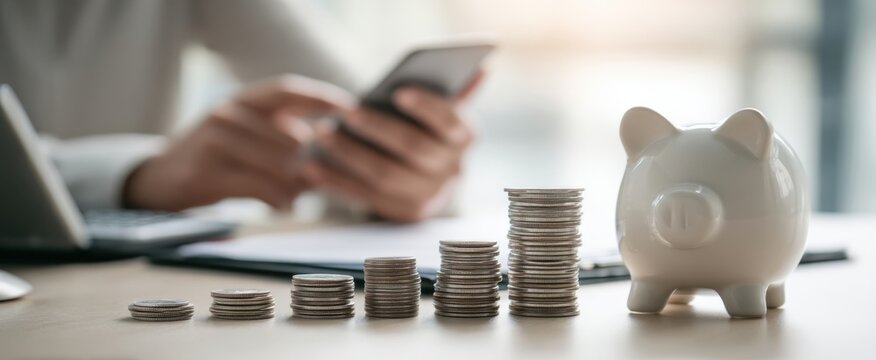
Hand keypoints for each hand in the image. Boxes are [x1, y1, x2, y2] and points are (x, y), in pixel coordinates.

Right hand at [124, 75, 351, 210]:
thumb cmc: (217, 157)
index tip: (352, 109)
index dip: (321, 97)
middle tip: (322, 178)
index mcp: (241, 100)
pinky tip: (284, 207)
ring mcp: (214, 141)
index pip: (287, 90)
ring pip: (278, 164)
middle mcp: (226, 113)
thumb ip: (285, 136)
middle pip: (290, 135)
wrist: (159, 179)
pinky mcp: (206, 172)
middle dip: (311, 161)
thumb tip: (334, 151)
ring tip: (298, 196)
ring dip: (296, 185)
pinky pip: (259, 187)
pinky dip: (278, 199)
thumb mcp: (248, 136)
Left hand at [306, 72, 483, 221]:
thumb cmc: (426, 130)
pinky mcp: (406, 213)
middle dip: (377, 128)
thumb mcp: (441, 110)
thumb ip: (454, 90)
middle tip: (345, 111)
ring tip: (321, 134)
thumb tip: (482, 67)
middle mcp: (454, 168)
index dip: (427, 106)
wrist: (428, 178)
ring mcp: (431, 195)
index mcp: (464, 136)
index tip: (397, 91)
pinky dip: (338, 181)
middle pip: (413, 148)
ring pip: (386, 175)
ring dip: (351, 155)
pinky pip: (368, 197)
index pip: (450, 120)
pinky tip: (312, 166)